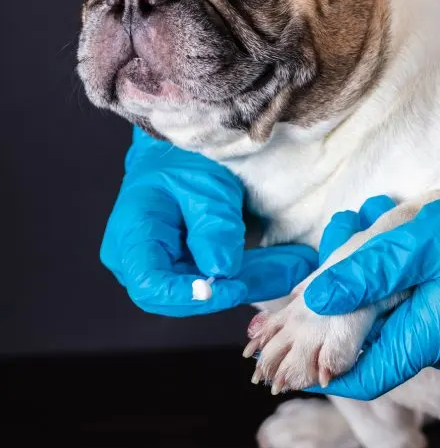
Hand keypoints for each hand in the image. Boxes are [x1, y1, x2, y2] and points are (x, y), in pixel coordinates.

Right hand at [101, 128, 316, 315]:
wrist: (176, 150)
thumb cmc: (179, 159)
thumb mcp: (200, 184)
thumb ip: (212, 227)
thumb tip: (222, 271)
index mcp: (132, 237)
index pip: (152, 286)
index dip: (189, 296)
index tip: (230, 288)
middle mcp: (143, 260)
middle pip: (186, 295)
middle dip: (240, 286)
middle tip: (287, 269)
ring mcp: (167, 266)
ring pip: (211, 288)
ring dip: (257, 278)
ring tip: (298, 262)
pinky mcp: (190, 265)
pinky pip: (222, 277)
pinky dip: (255, 270)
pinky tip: (289, 262)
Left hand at [305, 182, 439, 399]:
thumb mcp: (420, 244)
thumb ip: (367, 271)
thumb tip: (316, 297)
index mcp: (427, 338)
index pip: (364, 377)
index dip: (326, 369)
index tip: (295, 353)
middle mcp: (437, 345)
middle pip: (371, 342)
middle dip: (340, 308)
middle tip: (323, 265)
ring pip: (388, 320)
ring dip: (364, 284)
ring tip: (354, 230)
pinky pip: (409, 307)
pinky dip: (387, 281)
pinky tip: (385, 239)